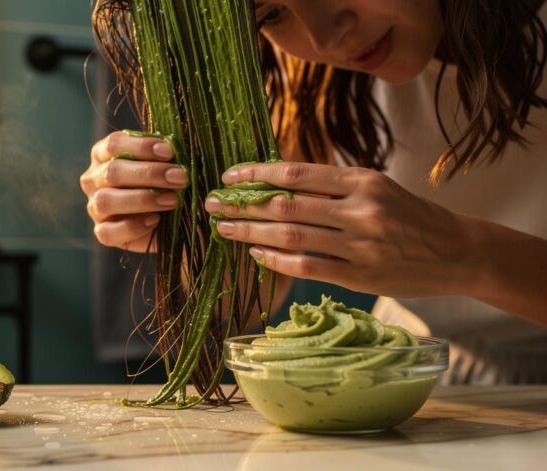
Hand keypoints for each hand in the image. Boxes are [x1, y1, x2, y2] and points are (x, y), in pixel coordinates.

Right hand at [80, 131, 186, 251]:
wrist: (172, 221)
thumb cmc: (167, 183)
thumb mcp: (167, 164)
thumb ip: (167, 154)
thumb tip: (174, 147)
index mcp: (104, 154)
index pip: (113, 144)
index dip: (141, 146)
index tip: (169, 152)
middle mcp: (94, 178)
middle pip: (112, 171)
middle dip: (150, 173)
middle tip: (179, 178)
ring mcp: (95, 207)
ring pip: (106, 200)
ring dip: (143, 199)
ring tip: (172, 200)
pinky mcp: (102, 232)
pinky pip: (108, 232)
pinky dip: (133, 227)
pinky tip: (155, 221)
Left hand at [204, 161, 476, 297]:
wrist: (457, 252)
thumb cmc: (410, 216)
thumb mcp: (377, 187)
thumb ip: (332, 185)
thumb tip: (277, 181)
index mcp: (363, 181)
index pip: (298, 173)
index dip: (258, 174)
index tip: (229, 175)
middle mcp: (360, 211)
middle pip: (287, 206)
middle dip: (243, 205)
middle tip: (212, 204)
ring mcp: (360, 246)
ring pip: (292, 238)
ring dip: (251, 233)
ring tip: (223, 229)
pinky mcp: (359, 277)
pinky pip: (307, 268)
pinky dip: (276, 261)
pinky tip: (255, 255)